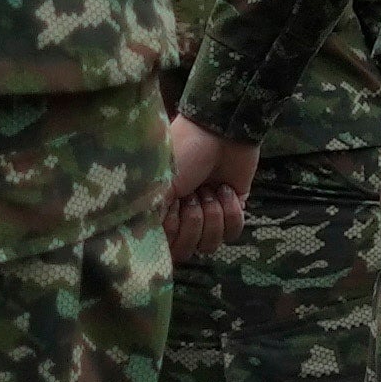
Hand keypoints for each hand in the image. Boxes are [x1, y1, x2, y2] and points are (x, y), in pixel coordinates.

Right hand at [163, 120, 254, 256]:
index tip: (174, 205)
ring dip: (213, 216)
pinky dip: (232, 212)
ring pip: (211, 245)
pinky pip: (234, 232)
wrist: (220, 130)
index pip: (165, 247)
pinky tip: (226, 190)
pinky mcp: (234, 208)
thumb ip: (153, 217)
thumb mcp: (160, 184)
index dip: (173, 231)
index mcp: (162, 211)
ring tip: (211, 190)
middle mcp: (183, 217)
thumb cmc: (184, 152)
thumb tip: (145, 242)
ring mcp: (209, 214)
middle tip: (195, 195)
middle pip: (188, 251)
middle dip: (194, 222)